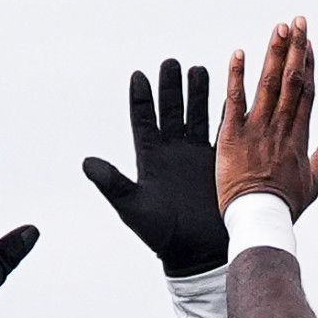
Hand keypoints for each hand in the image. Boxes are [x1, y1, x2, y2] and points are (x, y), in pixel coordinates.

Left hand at [85, 58, 227, 277]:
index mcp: (149, 159)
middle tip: (171, 64)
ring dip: (197, 94)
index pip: (142, 121)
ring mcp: (196, 156)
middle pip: (170, 111)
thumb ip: (112, 183)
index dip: (140, 99)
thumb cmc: (162, 235)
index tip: (138, 75)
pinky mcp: (220, 164)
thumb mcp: (132, 208)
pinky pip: (222, 133)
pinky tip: (230, 95)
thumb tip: (87, 163)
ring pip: (195, 116)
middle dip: (170, 87)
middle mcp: (172, 152)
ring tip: (199, 69)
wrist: (198, 253)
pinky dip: (225, 114)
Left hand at [218, 17, 317, 216]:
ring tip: (280, 28)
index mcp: (299, 136)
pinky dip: (236, 76)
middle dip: (296, 49)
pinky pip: (234, 100)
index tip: (309, 43)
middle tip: (298, 21)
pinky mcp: (233, 135)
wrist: (260, 219)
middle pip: (292, 80)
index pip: (306, 92)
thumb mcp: (313, 183)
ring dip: (274, 54)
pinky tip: (239, 52)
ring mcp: (258, 129)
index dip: (309, 65)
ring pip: (269, 84)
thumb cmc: (285, 205)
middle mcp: (281, 126)